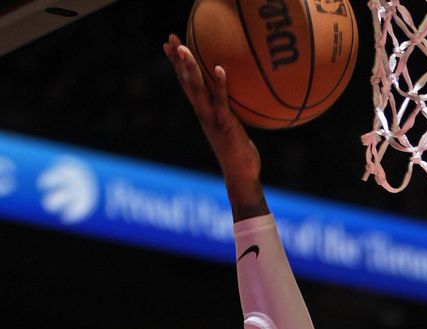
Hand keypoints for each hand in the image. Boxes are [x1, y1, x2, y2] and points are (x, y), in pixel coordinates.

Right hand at [163, 34, 260, 182]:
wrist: (241, 175)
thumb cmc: (240, 153)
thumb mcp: (234, 128)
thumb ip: (231, 113)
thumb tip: (240, 99)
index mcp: (204, 113)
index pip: (187, 84)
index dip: (177, 65)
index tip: (169, 46)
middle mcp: (203, 114)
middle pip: (186, 82)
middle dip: (177, 60)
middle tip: (170, 38)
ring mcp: (212, 119)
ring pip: (197, 89)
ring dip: (189, 68)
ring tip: (183, 48)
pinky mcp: (225, 124)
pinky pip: (221, 101)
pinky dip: (219, 84)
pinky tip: (218, 68)